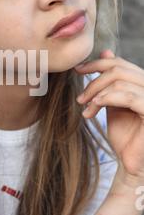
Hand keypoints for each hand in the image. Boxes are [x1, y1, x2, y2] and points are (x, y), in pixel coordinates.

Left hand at [74, 49, 143, 182]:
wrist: (132, 163)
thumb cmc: (124, 135)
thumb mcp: (113, 103)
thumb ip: (110, 82)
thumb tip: (105, 51)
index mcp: (142, 83)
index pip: (120, 63)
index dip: (97, 63)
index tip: (77, 70)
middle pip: (118, 69)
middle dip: (94, 81)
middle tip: (80, 98)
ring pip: (120, 81)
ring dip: (96, 92)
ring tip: (84, 107)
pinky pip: (129, 97)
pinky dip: (107, 99)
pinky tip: (94, 107)